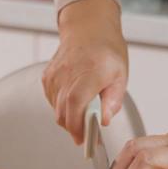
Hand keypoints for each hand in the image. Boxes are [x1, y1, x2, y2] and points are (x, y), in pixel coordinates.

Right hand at [41, 0, 127, 145]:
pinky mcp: (47, 77)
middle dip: (75, 129)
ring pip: (56, 110)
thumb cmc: (106, 50)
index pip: (75, 103)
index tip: (85, 140)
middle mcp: (68, 73)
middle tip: (88, 135)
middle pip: (63, 112)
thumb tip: (104, 120)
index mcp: (90, 71)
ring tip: (83, 114)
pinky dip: (62, 107)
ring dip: (69, 119)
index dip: (78, 125)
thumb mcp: (120, 75)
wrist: (87, 28)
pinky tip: (74, 101)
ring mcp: (55, 75)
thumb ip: (113, 100)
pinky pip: (52, 102)